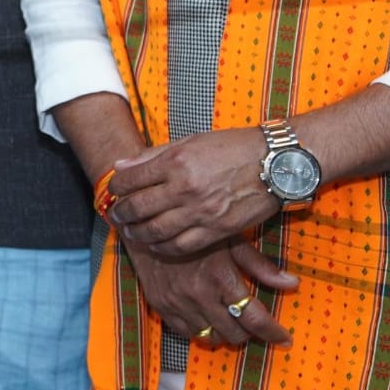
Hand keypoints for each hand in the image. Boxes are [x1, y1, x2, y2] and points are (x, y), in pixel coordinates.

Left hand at [109, 126, 280, 256]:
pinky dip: (162, 248)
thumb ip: (153, 156)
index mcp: (176, 161)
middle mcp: (184, 187)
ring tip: (131, 232)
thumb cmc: (233, 148)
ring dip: (137, 234)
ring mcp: (201, 211)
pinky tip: (156, 244)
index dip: (116, 188)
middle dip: (121, 214)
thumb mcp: (191, 142)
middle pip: (138, 208)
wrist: (276, 163)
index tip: (113, 192)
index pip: (131, 179)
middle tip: (115, 216)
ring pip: (155, 231)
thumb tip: (120, 166)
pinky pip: (181, 246)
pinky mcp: (217, 230)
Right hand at [123, 237, 297, 346]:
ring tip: (229, 319)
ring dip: (224, 332)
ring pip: (211, 337)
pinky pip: (187, 333)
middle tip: (252, 321)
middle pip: (234, 333)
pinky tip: (206, 317)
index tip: (283, 339)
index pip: (254, 318)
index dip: (273, 333)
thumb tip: (292, 284)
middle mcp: (199, 295)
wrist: (148, 223)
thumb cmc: (194, 227)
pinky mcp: (160, 306)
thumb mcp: (231, 240)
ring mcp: (178, 303)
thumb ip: (261, 266)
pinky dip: (201, 329)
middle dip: (249, 332)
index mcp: (221, 277)